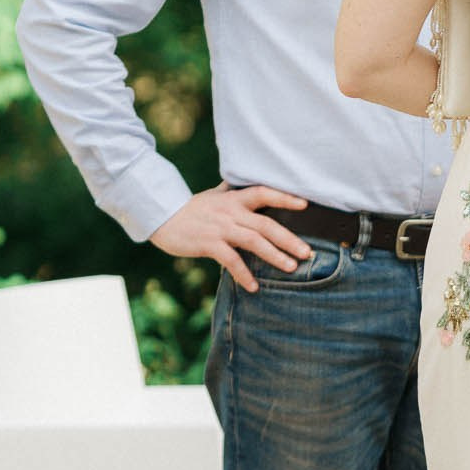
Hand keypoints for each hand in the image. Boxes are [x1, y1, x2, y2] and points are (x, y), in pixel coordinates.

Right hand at [148, 183, 311, 291]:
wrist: (161, 217)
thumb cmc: (190, 208)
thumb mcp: (212, 196)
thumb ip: (226, 191)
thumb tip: (232, 183)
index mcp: (235, 199)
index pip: (265, 193)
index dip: (285, 197)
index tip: (306, 204)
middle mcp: (231, 212)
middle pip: (266, 224)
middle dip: (289, 239)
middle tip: (308, 252)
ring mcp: (221, 228)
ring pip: (254, 241)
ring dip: (275, 256)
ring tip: (291, 268)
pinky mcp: (208, 243)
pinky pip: (231, 260)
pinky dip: (244, 273)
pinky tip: (254, 286)